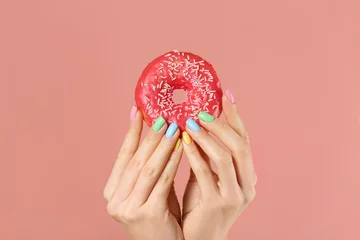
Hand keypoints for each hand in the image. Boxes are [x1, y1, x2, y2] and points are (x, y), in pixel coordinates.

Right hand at [104, 109, 183, 239]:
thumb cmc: (160, 219)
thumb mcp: (148, 192)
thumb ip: (149, 170)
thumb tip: (158, 135)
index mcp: (112, 192)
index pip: (123, 156)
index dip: (131, 133)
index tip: (138, 111)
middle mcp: (115, 200)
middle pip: (136, 160)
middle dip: (150, 136)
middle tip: (162, 116)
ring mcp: (128, 208)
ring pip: (149, 167)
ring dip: (163, 145)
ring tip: (174, 126)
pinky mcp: (146, 213)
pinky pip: (163, 180)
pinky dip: (173, 161)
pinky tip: (182, 147)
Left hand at [181, 91, 256, 239]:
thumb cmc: (201, 207)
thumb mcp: (207, 178)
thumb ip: (207, 155)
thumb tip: (196, 125)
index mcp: (248, 176)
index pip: (244, 140)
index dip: (235, 117)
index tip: (226, 95)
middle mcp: (248, 184)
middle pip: (241, 145)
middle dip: (223, 124)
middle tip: (203, 110)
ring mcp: (236, 195)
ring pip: (226, 156)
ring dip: (207, 136)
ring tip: (190, 122)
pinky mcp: (218, 204)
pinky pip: (205, 172)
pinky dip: (195, 154)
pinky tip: (183, 142)